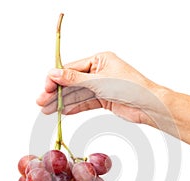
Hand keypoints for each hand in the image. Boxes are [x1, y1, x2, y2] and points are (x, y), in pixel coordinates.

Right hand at [36, 52, 169, 125]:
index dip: (57, 78)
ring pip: (78, 94)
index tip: (46, 87)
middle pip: (72, 82)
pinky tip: (64, 111)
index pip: (72, 68)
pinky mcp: (104, 99)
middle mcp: (99, 72)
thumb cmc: (130, 87)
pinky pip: (86, 102)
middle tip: (42, 101)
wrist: (148, 106)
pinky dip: (75, 107)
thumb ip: (75, 80)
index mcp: (99, 60)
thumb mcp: (99, 81)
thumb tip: (54, 73)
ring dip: (63, 102)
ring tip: (48, 110)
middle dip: (57, 92)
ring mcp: (101, 86)